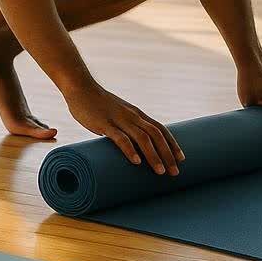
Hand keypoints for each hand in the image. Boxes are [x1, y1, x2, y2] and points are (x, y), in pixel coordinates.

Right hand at [67, 85, 183, 175]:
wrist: (80, 87)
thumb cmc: (97, 104)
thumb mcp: (117, 114)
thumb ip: (125, 127)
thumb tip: (132, 147)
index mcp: (136, 114)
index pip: (160, 129)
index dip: (172, 144)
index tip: (181, 159)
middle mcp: (132, 116)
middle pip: (155, 135)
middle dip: (167, 154)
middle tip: (175, 172)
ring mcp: (118, 119)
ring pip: (142, 138)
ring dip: (153, 155)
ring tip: (160, 171)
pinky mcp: (104, 124)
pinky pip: (120, 138)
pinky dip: (130, 150)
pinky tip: (136, 162)